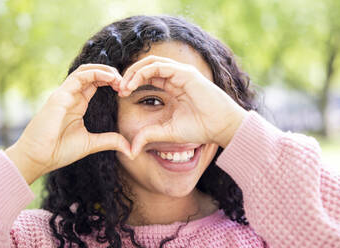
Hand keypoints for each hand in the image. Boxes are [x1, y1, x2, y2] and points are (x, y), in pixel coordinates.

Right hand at [6, 64, 131, 183]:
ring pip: (85, 71)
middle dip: (110, 73)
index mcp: (78, 104)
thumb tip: (130, 149)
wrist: (38, 158)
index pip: (95, 83)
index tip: (125, 90)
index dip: (111, 82)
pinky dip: (96, 73)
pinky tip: (110, 78)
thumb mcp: (91, 144)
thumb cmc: (59, 151)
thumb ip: (110, 141)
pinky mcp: (60, 96)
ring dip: (105, 70)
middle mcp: (71, 96)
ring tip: (119, 78)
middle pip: (91, 73)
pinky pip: (79, 77)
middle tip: (126, 81)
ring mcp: (65, 94)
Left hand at [119, 55, 248, 156]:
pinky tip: (133, 85)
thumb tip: (131, 150)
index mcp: (173, 87)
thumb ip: (149, 135)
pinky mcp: (185, 73)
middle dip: (129, 75)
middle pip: (147, 66)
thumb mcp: (167, 132)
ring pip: (150, 62)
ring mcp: (181, 73)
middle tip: (118, 89)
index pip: (148, 76)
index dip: (132, 82)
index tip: (121, 95)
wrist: (221, 128)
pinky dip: (143, 73)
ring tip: (123, 87)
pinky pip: (159, 66)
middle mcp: (176, 77)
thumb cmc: (200, 128)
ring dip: (133, 72)